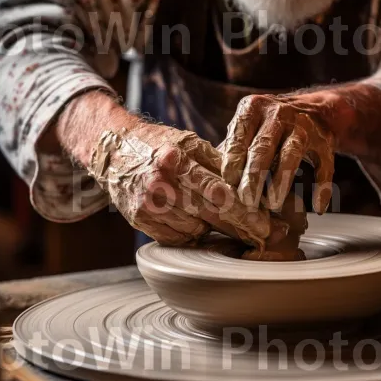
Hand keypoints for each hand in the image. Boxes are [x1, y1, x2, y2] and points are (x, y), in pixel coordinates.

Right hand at [88, 122, 279, 246]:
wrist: (113, 151)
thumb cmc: (158, 145)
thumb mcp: (189, 142)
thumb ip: (219, 162)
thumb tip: (253, 182)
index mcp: (177, 159)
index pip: (219, 193)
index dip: (246, 212)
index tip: (267, 225)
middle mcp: (160, 184)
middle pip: (211, 215)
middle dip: (240, 228)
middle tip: (262, 235)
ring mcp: (148, 205)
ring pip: (195, 230)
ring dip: (211, 227)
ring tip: (217, 217)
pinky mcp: (140, 220)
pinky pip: (176, 238)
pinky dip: (190, 233)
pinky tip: (193, 221)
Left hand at [221, 94, 334, 212]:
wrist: (315, 109)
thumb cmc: (267, 127)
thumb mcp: (246, 128)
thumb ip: (229, 151)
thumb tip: (205, 182)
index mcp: (253, 108)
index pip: (239, 136)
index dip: (233, 161)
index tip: (227, 183)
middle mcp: (278, 112)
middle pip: (263, 147)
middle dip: (254, 176)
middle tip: (246, 201)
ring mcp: (304, 125)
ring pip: (292, 155)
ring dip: (282, 181)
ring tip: (273, 204)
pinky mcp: (325, 140)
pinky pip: (325, 166)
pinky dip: (322, 187)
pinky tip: (317, 207)